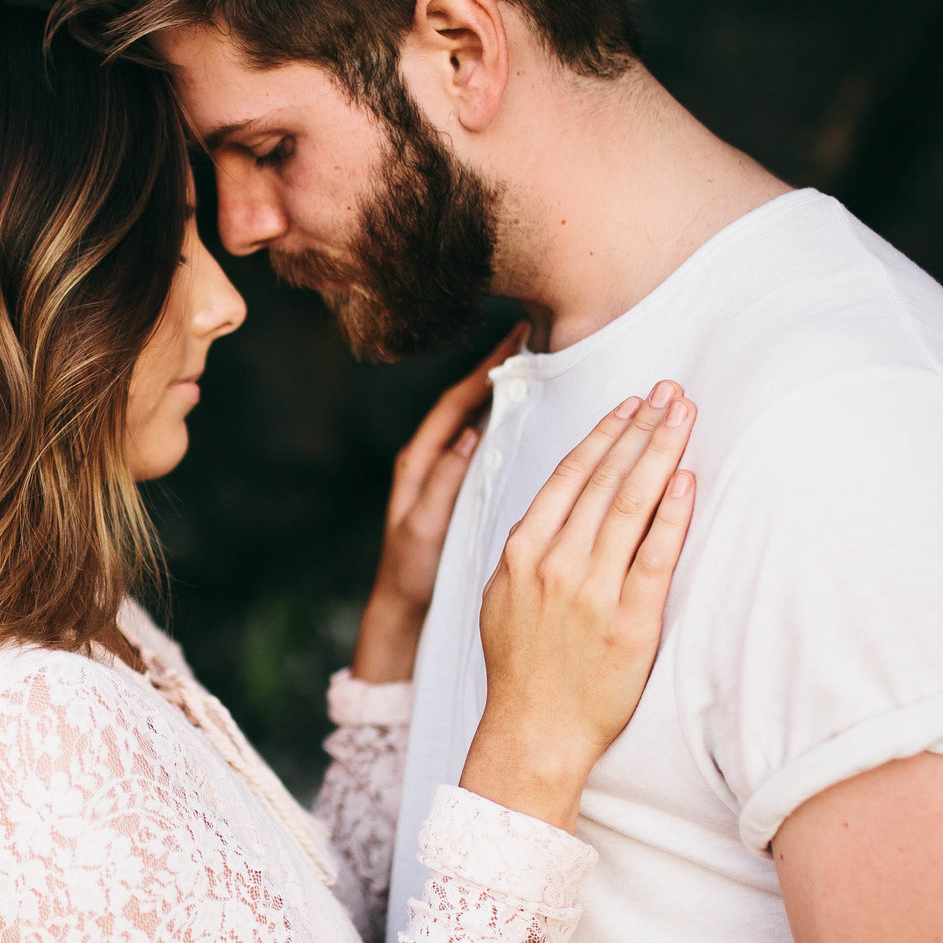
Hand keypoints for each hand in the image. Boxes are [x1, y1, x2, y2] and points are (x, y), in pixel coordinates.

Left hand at [352, 322, 531, 682]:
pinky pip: (487, 445)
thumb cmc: (411, 572)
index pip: (455, 402)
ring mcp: (446, 472)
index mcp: (418, 462)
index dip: (484, 368)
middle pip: (468, 401)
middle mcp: (431, 459)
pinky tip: (533, 414)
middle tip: (532, 335)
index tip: (512, 336)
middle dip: (497, 368)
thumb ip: (442, 483)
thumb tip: (468, 435)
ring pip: (478, 419)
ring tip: (538, 364)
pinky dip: (507, 423)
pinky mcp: (461, 487)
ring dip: (504, 391)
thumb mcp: (425, 529)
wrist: (404, 607)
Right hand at [459, 380, 697, 828]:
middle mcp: (555, 564)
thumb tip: (555, 506)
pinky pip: (656, 555)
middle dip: (640, 428)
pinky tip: (687, 479)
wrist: (534, 732)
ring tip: (683, 416)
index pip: (568, 477)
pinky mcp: (630, 621)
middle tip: (669, 390)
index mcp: (521, 553)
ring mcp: (592, 591)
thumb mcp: (502, 597)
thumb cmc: (523, 668)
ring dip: (660, 453)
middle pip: (604, 479)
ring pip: (630, 505)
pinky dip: (672, 513)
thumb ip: (527, 549)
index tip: (629, 405)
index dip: (603, 435)